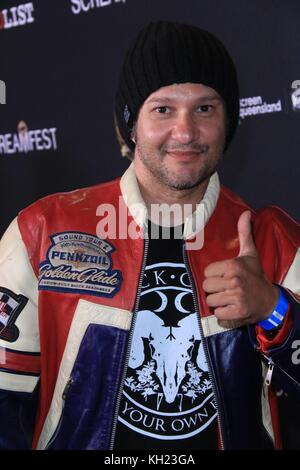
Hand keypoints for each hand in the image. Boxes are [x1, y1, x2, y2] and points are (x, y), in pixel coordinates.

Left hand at [202, 210, 278, 327]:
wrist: (270, 300)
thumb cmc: (256, 275)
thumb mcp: (250, 254)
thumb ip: (244, 233)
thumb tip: (245, 213)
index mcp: (233, 266)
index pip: (207, 272)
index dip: (214, 275)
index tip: (225, 276)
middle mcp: (234, 281)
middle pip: (206, 286)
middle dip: (214, 289)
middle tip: (226, 288)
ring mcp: (236, 298)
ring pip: (210, 301)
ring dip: (218, 302)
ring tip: (229, 298)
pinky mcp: (237, 313)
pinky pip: (217, 314)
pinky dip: (222, 314)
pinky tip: (231, 308)